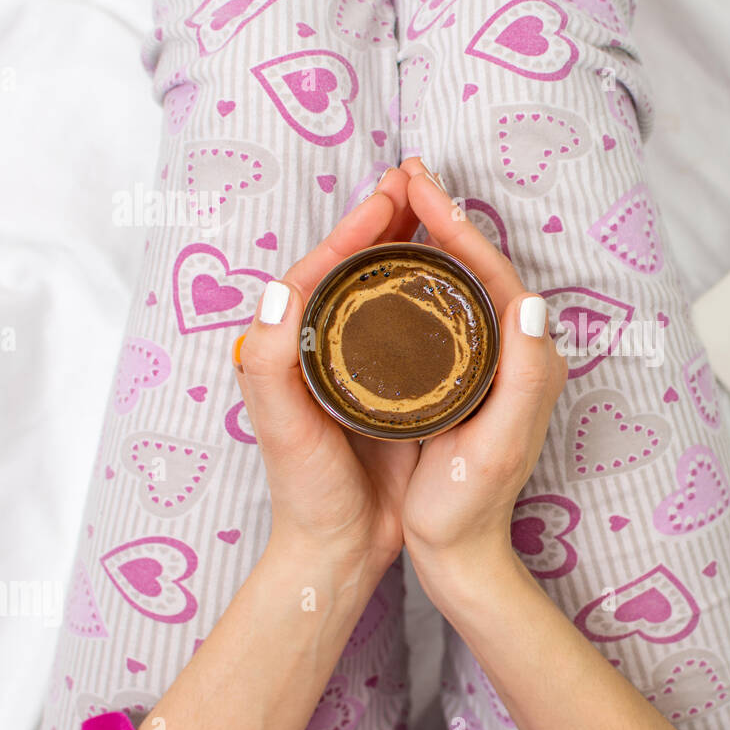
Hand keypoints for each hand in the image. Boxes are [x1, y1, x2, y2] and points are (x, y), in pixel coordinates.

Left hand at [233, 167, 421, 580]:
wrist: (342, 547)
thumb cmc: (307, 491)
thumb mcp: (284, 429)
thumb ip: (271, 365)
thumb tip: (278, 288)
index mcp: (293, 346)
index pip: (323, 269)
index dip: (356, 228)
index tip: (391, 195)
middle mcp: (326, 347)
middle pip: (356, 270)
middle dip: (386, 222)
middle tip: (419, 182)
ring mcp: (362, 366)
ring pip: (387, 291)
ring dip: (411, 249)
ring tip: (440, 214)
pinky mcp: (396, 388)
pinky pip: (414, 325)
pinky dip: (432, 293)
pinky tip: (457, 282)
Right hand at [395, 158, 567, 576]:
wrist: (461, 553)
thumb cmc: (469, 506)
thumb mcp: (496, 445)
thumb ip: (522, 377)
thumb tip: (529, 300)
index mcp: (528, 359)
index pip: (494, 272)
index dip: (457, 224)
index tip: (419, 185)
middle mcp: (519, 353)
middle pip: (480, 267)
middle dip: (444, 215)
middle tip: (406, 172)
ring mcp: (494, 364)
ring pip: (463, 282)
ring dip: (433, 237)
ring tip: (400, 201)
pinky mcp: (469, 377)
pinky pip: (448, 307)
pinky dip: (424, 273)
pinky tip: (396, 264)